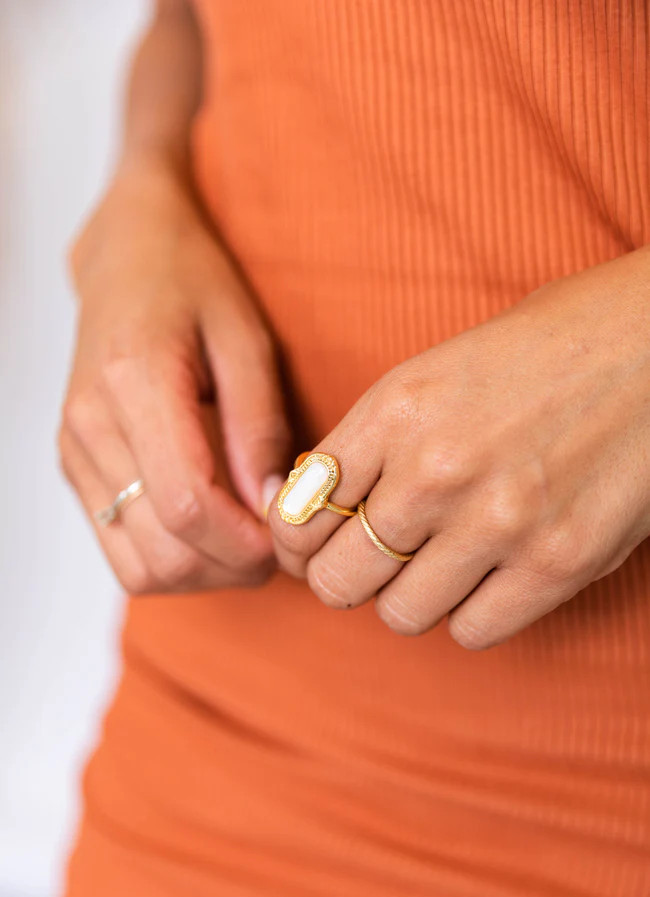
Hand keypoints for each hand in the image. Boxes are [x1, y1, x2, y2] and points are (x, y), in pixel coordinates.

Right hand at [59, 158, 290, 593]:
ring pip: (139, 569)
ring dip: (204, 572)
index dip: (246, 542)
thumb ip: (258, 426)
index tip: (289, 536)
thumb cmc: (192, 283)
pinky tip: (212, 527)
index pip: (186, 506)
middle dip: (233, 565)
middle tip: (280, 540)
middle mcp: (90, 427)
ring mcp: (76, 454)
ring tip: (247, 536)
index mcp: (134, 382)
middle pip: (162, 553)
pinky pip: (122, 553)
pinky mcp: (76, 469)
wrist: (126, 259)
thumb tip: (272, 508)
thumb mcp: (247, 339)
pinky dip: (174, 560)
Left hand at [269, 248, 649, 647]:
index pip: (297, 514)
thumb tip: (312, 503)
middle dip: (347, 577)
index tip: (318, 543)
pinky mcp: (558, 563)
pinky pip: (472, 632)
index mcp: (395, 409)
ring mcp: (497, 521)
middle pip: (336, 580)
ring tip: (443, 564)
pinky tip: (491, 576)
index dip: (299, 541)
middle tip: (373, 563)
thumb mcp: (436, 372)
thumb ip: (372, 442)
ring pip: (401, 615)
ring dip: (413, 597)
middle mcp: (435, 469)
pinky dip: (472, 613)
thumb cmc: (546, 348)